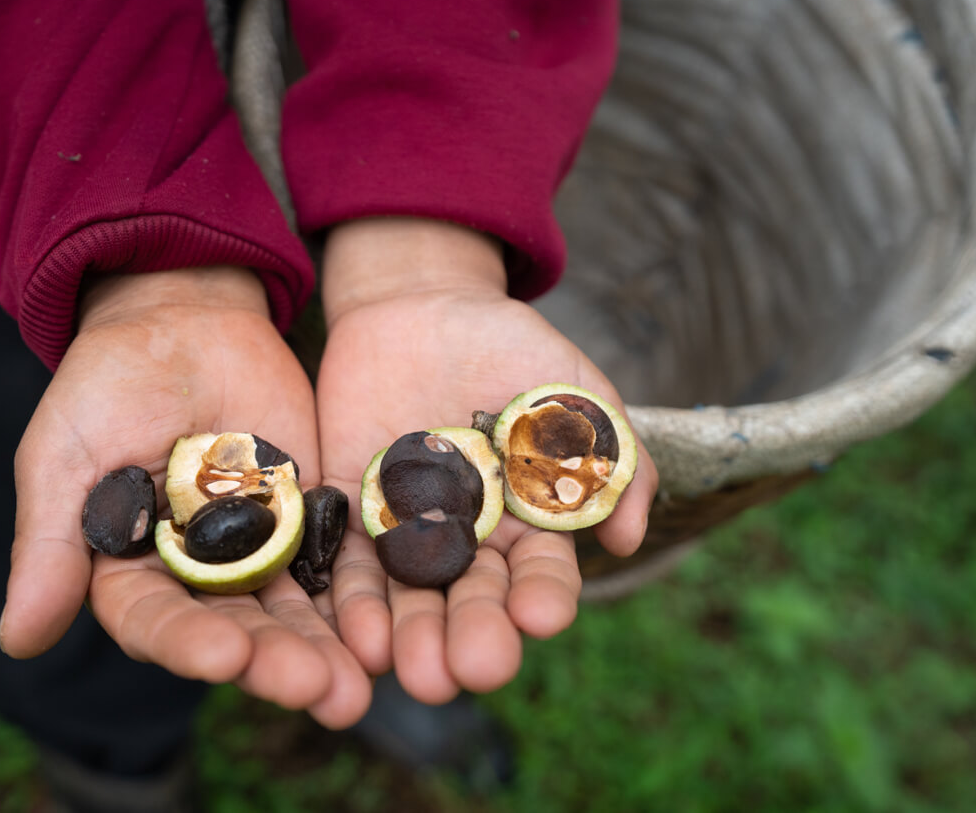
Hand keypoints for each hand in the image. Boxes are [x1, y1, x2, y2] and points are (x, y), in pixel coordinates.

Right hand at [0, 267, 370, 728]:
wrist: (184, 317)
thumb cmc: (107, 383)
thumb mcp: (65, 453)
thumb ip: (49, 543)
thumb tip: (19, 640)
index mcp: (129, 572)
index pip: (156, 621)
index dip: (189, 641)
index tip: (228, 654)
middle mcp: (195, 578)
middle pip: (235, 629)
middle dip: (274, 661)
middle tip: (317, 691)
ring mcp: (257, 549)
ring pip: (291, 610)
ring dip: (322, 647)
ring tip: (355, 687)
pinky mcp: (309, 519)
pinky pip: (336, 563)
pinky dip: (357, 596)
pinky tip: (383, 627)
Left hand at [316, 219, 658, 703]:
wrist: (420, 301)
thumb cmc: (510, 345)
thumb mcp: (575, 389)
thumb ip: (611, 455)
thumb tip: (626, 539)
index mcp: (528, 522)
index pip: (541, 572)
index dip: (543, 597)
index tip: (542, 618)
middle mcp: (470, 540)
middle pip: (473, 599)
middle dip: (474, 634)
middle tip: (474, 670)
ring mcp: (408, 529)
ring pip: (411, 595)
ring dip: (412, 636)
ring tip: (416, 673)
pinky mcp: (352, 510)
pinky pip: (348, 561)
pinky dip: (353, 600)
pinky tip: (359, 635)